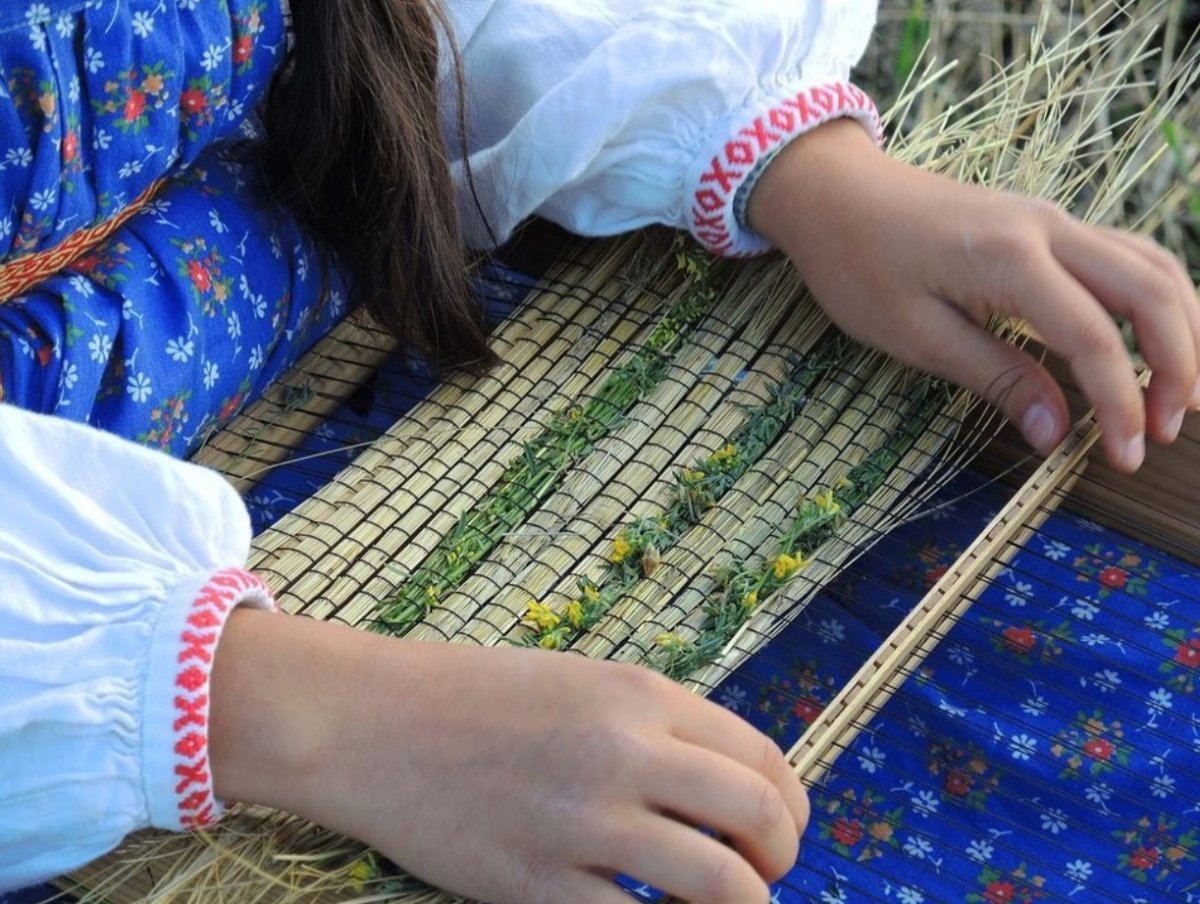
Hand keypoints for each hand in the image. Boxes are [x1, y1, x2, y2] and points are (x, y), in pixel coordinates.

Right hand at [211, 609, 806, 903]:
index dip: (791, 806)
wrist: (373, 721)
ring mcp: (582, 823)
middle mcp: (624, 753)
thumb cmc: (477, 697)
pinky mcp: (537, 885)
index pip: (761, 757)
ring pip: (719, 885)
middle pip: (758, 817)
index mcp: (640, 696)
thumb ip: (656, 726)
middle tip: (766, 877)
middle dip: (781, 859)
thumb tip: (729, 790)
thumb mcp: (581, 682)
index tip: (782, 833)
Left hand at [748, 119, 1199, 472]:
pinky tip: (1152, 340)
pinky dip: (1155, 299)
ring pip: (1152, 267)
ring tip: (1177, 395)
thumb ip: (995, 378)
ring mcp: (1053, 219)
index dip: (1121, 403)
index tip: (1126, 457)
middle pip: (1151, 292)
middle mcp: (1048, 229)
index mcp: (1010, 258)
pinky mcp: (1047, 224)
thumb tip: (1056, 435)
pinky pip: (1127, 254)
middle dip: (1177, 366)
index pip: (1094, 339)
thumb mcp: (915, 335)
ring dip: (1180, 330)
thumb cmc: (859, 264)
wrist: (836, 194)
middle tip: (1167, 432)